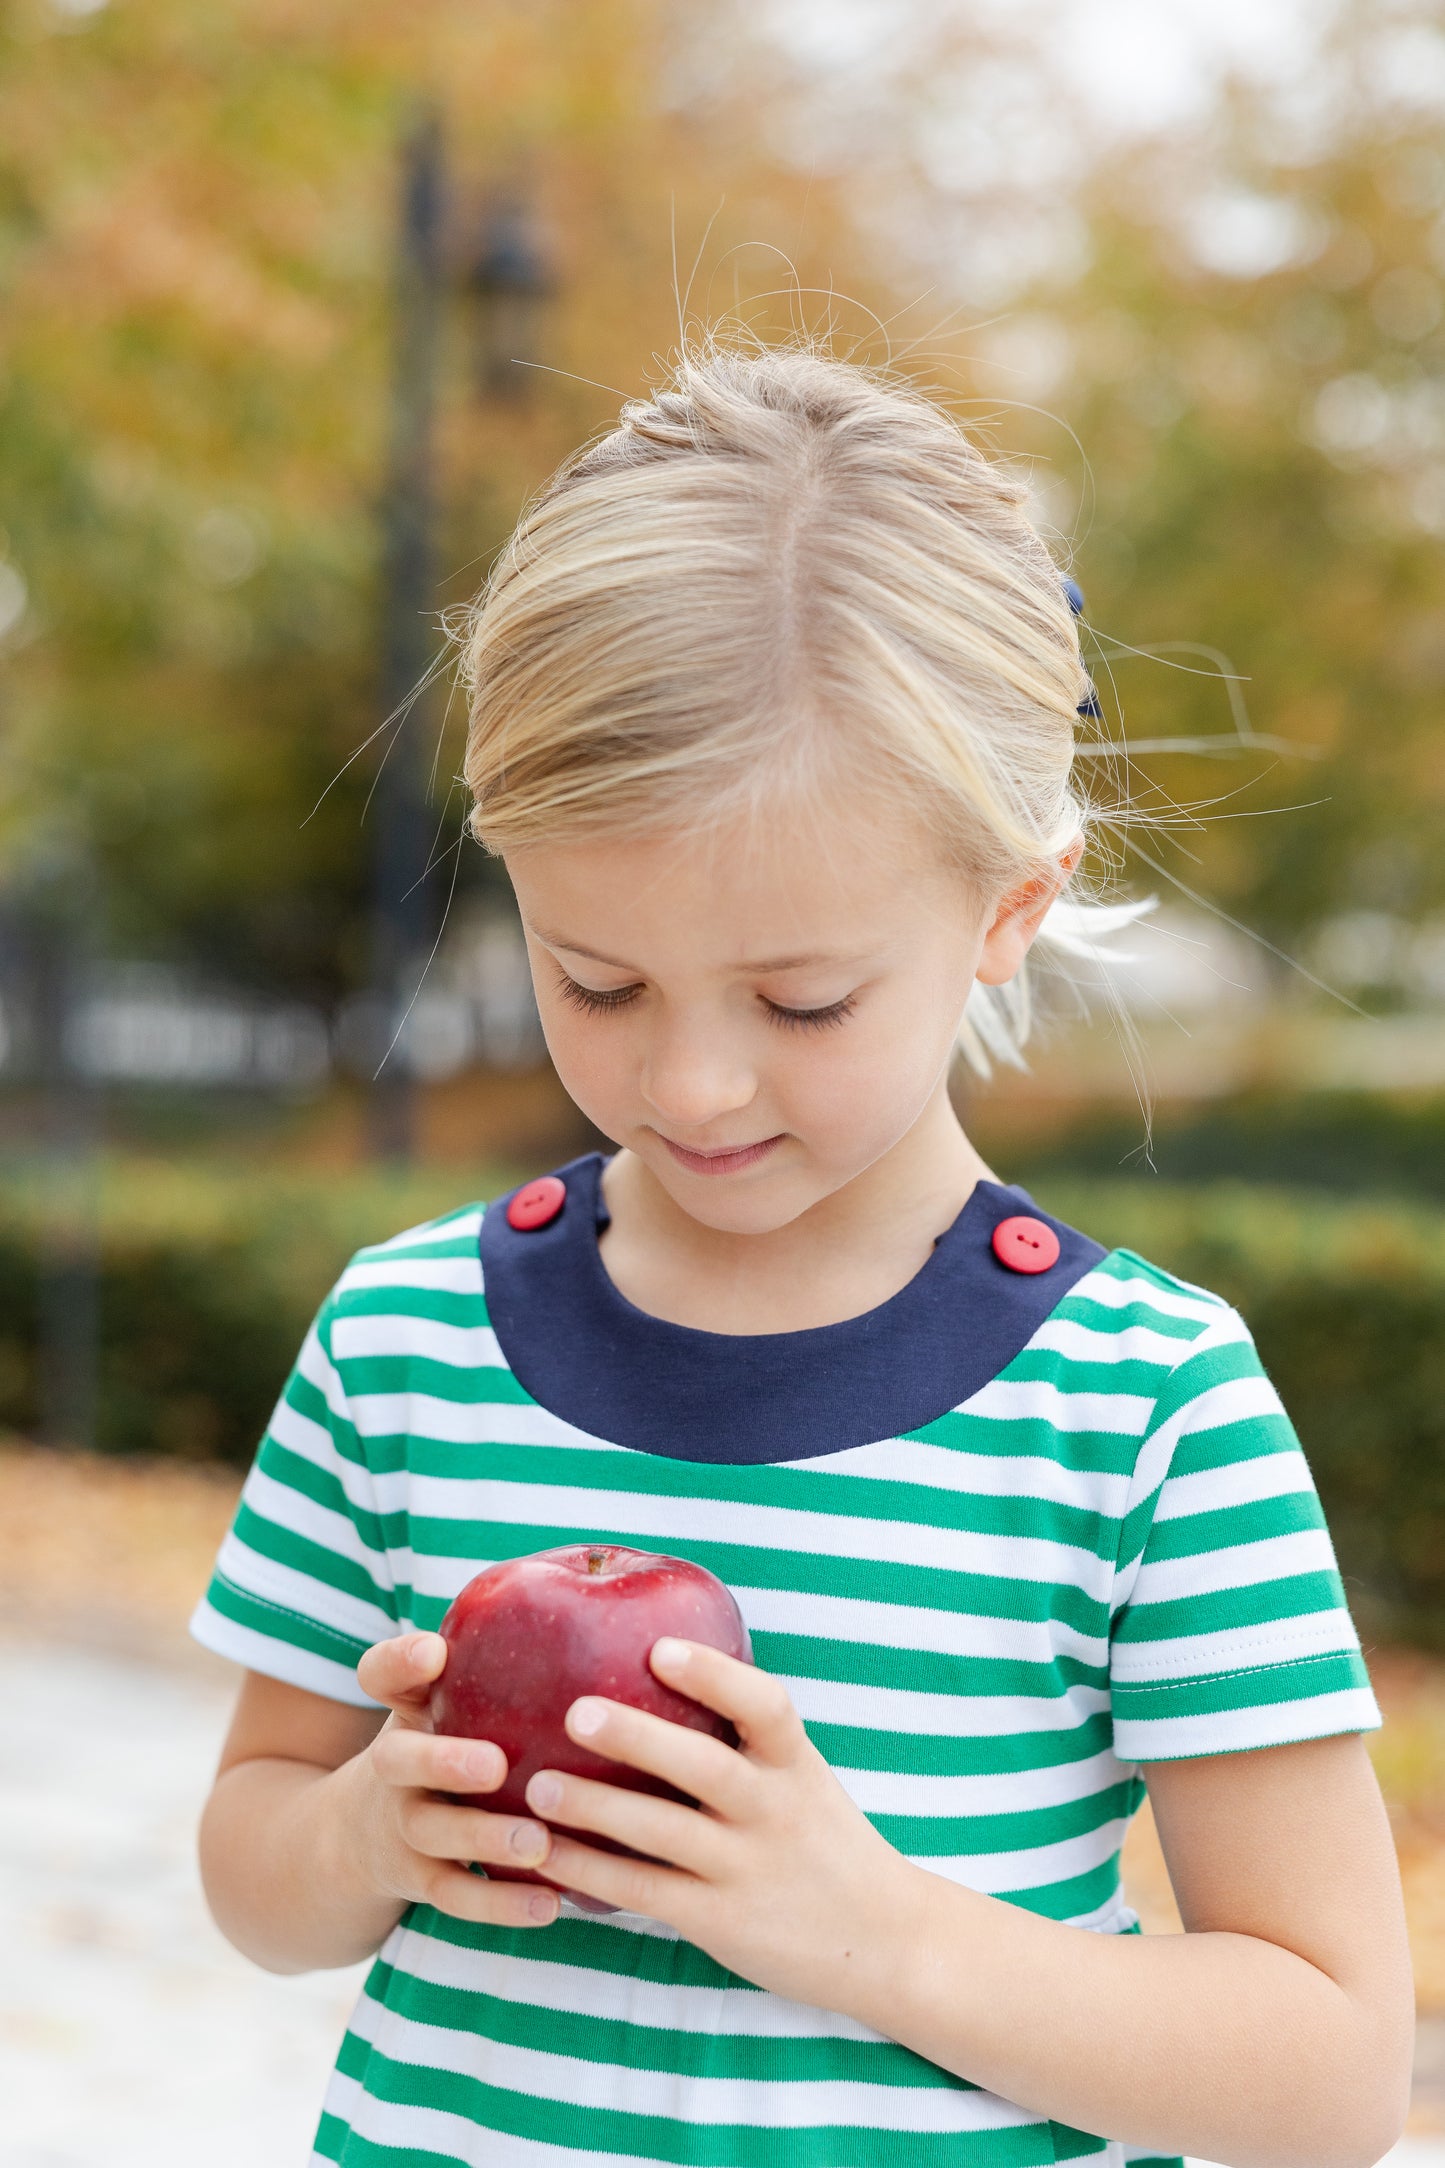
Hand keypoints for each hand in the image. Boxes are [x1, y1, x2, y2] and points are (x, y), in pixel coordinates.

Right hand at [347, 1631, 560, 1929]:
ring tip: (536, 1844)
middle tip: (494, 1764)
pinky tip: (551, 1903)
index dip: (401, 1661)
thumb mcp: (450, 1699)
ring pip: (432, 1835)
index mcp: (406, 1710)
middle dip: (443, 1761)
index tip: (434, 1652)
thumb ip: (506, 1659)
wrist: (357, 1836)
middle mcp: (394, 1767)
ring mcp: (401, 1826)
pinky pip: (454, 1898)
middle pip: (398, 1760)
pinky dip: (499, 1905)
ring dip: (483, 1840)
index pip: (381, 1673)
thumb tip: (625, 1603)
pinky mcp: (416, 1881)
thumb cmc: (445, 1740)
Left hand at [523, 1638, 921, 2015]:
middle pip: (705, 1766)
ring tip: (537, 1789)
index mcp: (795, 1764)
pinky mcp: (721, 1920)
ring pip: (663, 1832)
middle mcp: (775, 1809)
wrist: (885, 1939)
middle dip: (638, 1737)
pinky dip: (591, 1873)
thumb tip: (658, 1661)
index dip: (713, 1674)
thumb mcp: (803, 1777)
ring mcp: (748, 1867)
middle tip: (574, 1712)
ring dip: (596, 1808)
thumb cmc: (821, 1840)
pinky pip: (646, 1892)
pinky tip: (545, 1855)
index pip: (764, 1705)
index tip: (659, 1648)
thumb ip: (748, 1738)